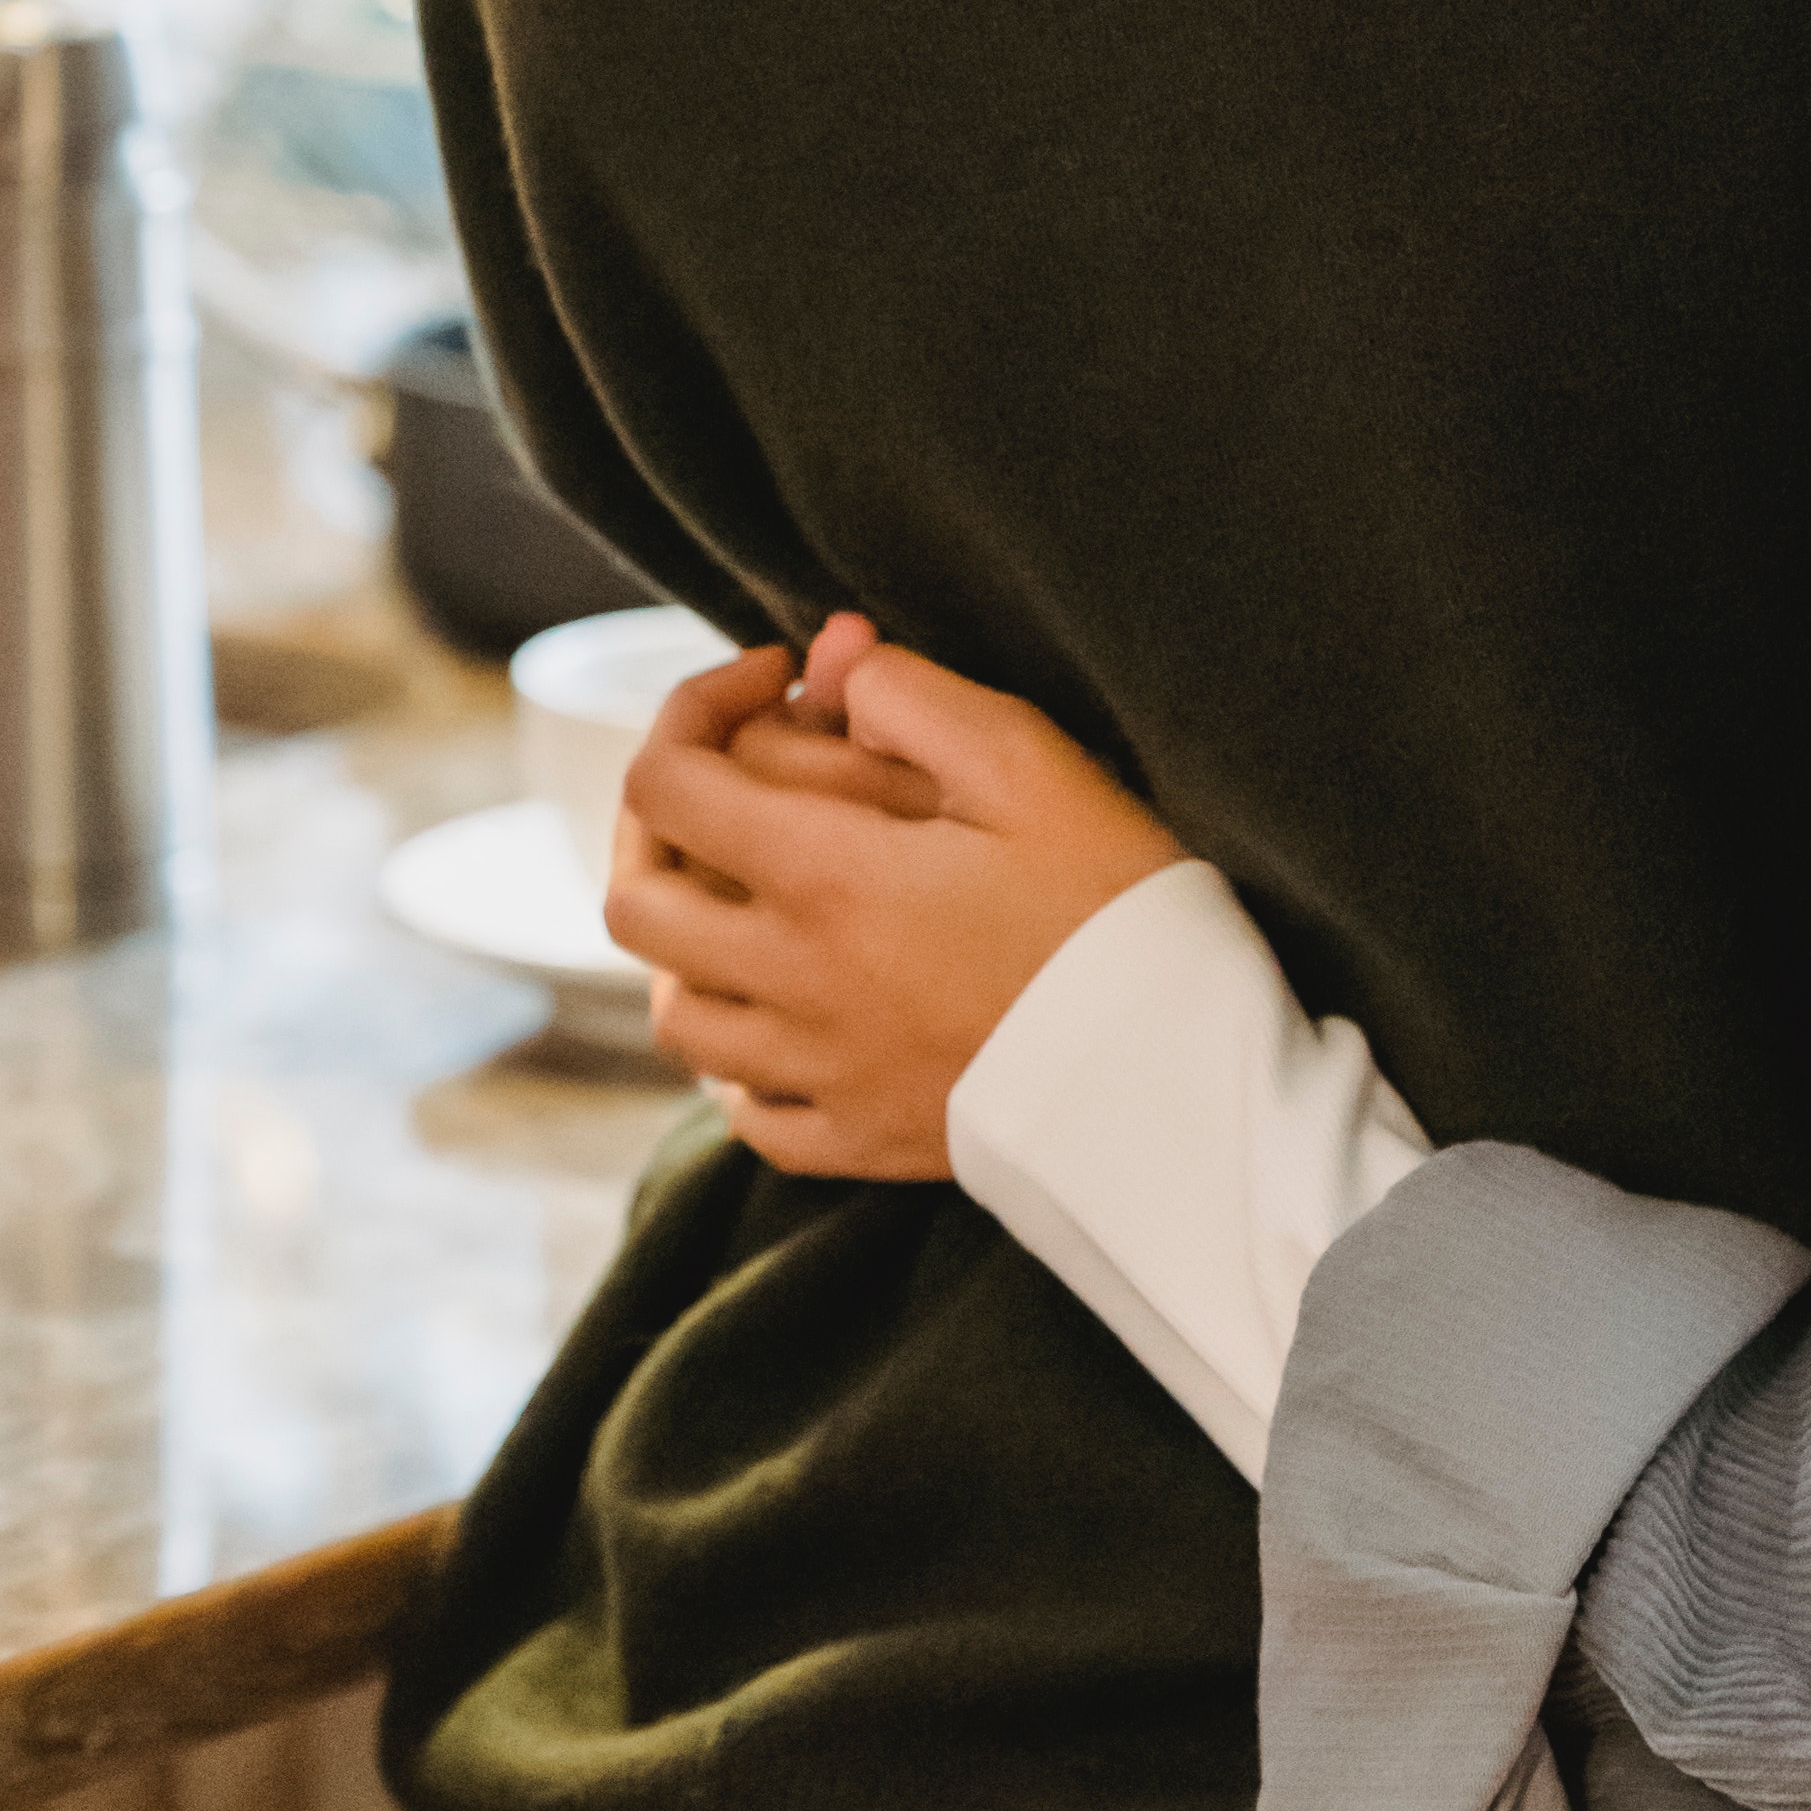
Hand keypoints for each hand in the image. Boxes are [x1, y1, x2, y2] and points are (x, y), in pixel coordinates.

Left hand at [603, 623, 1187, 1179]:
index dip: (697, 706)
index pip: (667, 781)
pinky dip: (743, 1058)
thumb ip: (914, 698)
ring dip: (692, 942)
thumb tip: (836, 670)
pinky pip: (745, 1110)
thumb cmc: (1112, 906)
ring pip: (674, 1014)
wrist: (1175, 1075)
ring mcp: (816, 1073)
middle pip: (635, 902)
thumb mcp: (1029, 764)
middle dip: (661, 820)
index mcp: (822, 878)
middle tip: (736, 779)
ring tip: (763, 899)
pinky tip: (797, 1016)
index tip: (777, 680)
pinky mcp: (857, 1141)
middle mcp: (790, 981)